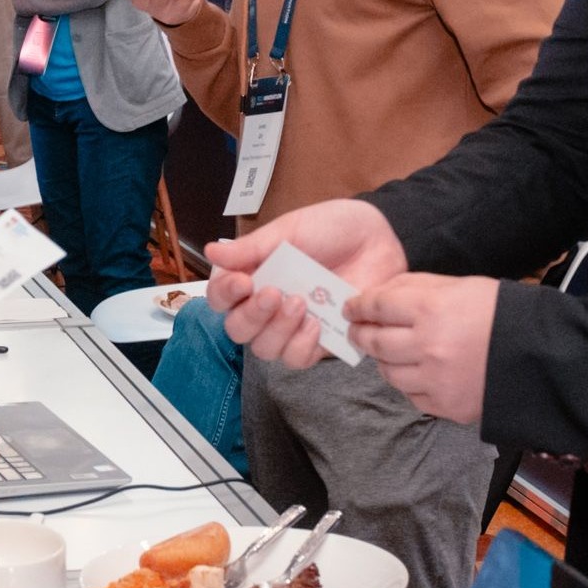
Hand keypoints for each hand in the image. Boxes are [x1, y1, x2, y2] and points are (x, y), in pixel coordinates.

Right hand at [203, 200, 409, 369]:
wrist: (377, 237)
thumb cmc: (331, 228)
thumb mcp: (290, 230)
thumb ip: (252, 248)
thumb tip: (211, 253)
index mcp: (253, 276)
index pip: (220, 298)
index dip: (224, 295)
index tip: (242, 281)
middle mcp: (267, 306)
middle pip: (238, 330)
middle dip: (251, 315)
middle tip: (274, 293)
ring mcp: (293, 326)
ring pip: (266, 350)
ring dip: (277, 330)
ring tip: (299, 304)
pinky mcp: (322, 341)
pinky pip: (299, 359)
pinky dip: (302, 345)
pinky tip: (316, 323)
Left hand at [349, 272, 496, 425]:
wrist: (540, 355)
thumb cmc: (501, 313)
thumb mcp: (460, 286)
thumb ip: (417, 287)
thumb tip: (380, 293)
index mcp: (431, 309)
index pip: (377, 306)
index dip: (358, 306)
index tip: (350, 308)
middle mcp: (428, 346)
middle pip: (376, 342)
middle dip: (361, 334)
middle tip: (357, 330)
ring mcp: (435, 380)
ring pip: (388, 373)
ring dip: (383, 361)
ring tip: (386, 352)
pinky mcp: (446, 406)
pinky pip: (412, 396)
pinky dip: (409, 383)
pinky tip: (416, 372)